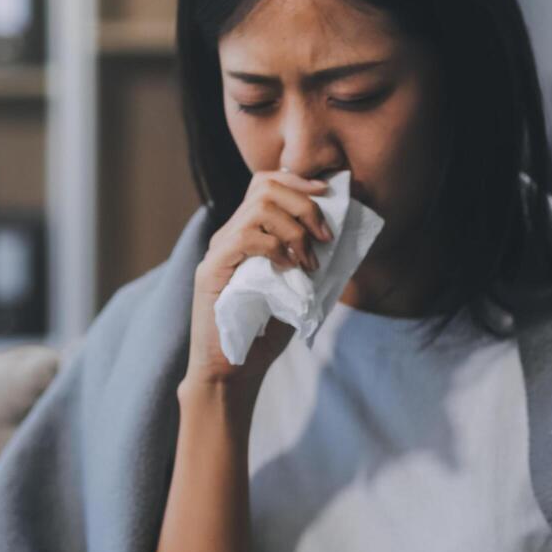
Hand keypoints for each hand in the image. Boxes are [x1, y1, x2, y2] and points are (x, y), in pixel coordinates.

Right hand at [184, 169, 336, 388]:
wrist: (234, 370)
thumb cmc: (266, 331)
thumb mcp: (298, 286)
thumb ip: (309, 258)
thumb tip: (339, 235)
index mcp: (247, 233)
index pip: (267, 183)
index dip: (299, 181)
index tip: (329, 195)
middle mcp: (229, 235)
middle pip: (266, 187)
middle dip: (305, 205)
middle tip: (326, 238)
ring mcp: (218, 251)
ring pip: (259, 208)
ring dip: (295, 231)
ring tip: (308, 262)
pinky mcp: (212, 271)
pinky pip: (246, 239)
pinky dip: (275, 248)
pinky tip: (289, 269)